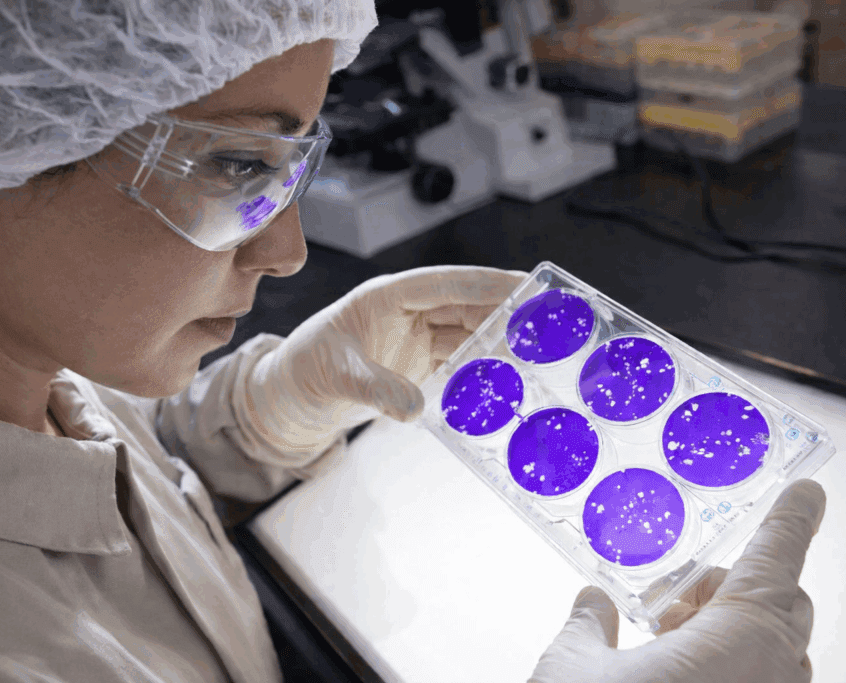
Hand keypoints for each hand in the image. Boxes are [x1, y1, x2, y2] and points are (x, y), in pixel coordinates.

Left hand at [238, 266, 526, 454]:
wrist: (295, 396)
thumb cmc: (306, 369)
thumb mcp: (338, 376)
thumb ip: (376, 389)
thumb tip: (414, 408)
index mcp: (387, 297)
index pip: (445, 283)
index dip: (486, 282)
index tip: (525, 284)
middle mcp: (408, 312)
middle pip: (466, 304)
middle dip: (507, 310)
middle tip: (550, 319)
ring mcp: (417, 337)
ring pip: (468, 331)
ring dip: (501, 339)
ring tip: (541, 349)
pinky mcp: (421, 363)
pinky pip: (461, 359)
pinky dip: (484, 366)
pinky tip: (510, 376)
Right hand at [529, 479, 825, 682]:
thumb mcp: (574, 667)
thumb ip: (589, 624)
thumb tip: (591, 603)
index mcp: (741, 637)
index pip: (777, 555)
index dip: (792, 517)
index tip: (808, 490)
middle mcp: (775, 675)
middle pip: (777, 604)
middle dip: (724, 592)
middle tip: (667, 604)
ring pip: (770, 650)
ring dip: (723, 635)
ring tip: (662, 645)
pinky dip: (726, 670)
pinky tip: (674, 675)